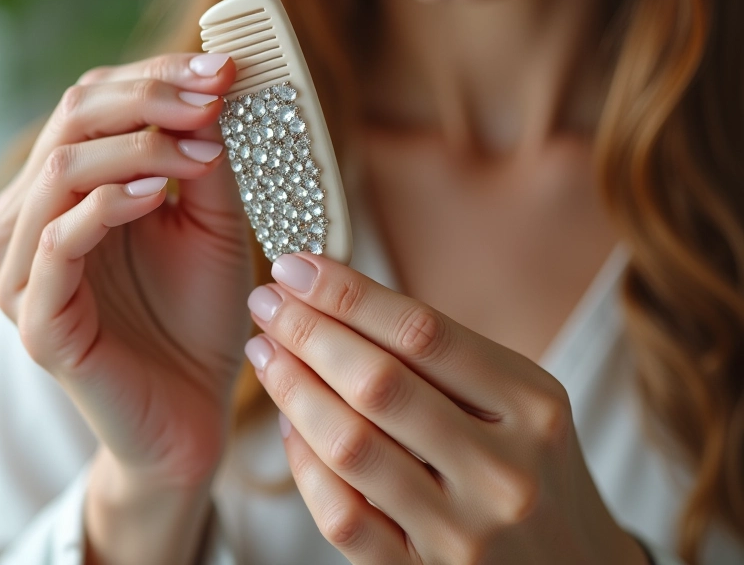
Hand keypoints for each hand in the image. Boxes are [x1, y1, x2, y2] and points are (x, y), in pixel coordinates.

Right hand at [0, 53, 253, 485]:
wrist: (193, 405)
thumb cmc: (201, 312)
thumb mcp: (214, 223)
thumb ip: (207, 161)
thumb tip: (215, 88)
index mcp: (75, 186)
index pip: (97, 100)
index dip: (158, 75)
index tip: (224, 70)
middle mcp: (38, 215)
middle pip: (74, 119)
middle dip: (151, 98)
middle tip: (215, 95)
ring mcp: (26, 266)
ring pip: (62, 170)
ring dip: (138, 145)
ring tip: (203, 147)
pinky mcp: (36, 317)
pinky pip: (56, 242)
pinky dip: (108, 204)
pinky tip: (161, 193)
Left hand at [244, 253, 649, 564]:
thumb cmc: (534, 464)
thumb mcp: (520, 399)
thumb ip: (446, 358)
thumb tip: (340, 304)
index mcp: (532, 405)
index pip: (421, 331)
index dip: (348, 294)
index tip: (295, 267)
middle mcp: (504, 469)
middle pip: (380, 382)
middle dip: (309, 333)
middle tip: (266, 303)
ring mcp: (465, 532)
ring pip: (351, 446)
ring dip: (294, 390)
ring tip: (266, 353)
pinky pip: (343, 518)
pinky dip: (304, 466)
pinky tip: (289, 427)